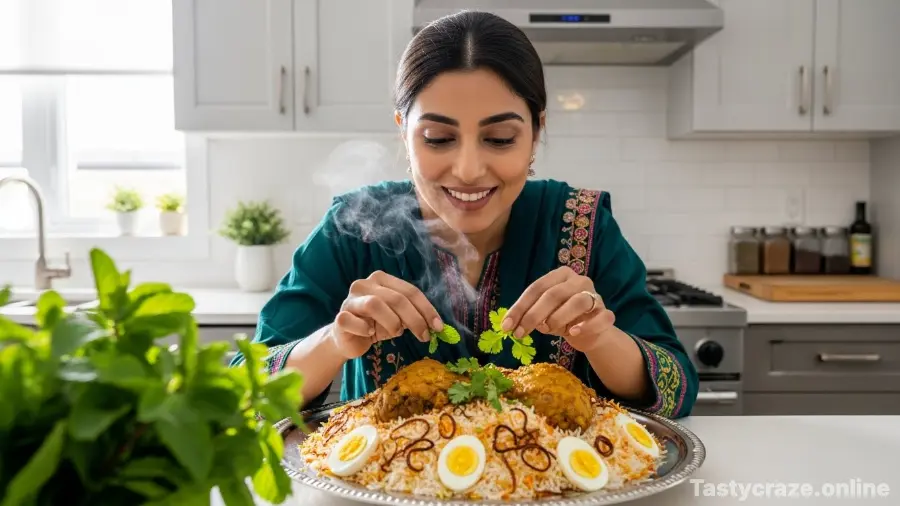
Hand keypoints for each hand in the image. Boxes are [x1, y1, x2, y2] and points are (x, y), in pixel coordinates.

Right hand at [331, 271, 443, 359]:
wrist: (347, 339)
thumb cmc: (375, 324)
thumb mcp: (398, 318)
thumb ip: (413, 316)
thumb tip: (435, 326)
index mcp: (382, 279)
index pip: (410, 291)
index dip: (426, 309)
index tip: (438, 327)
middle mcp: (365, 284)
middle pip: (396, 298)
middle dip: (415, 319)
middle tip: (424, 336)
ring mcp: (350, 299)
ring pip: (375, 304)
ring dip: (391, 322)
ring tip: (395, 333)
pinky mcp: (340, 317)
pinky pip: (353, 321)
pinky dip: (364, 329)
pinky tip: (368, 333)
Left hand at [501, 266, 615, 352]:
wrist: (590, 333)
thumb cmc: (562, 318)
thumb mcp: (543, 315)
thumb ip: (530, 314)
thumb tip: (511, 324)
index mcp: (560, 275)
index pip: (537, 287)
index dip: (520, 307)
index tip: (506, 326)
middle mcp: (579, 281)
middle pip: (554, 294)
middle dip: (534, 315)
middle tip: (520, 333)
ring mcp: (595, 296)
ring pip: (579, 302)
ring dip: (558, 317)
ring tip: (547, 330)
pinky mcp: (606, 313)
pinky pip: (600, 318)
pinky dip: (586, 326)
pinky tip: (573, 333)